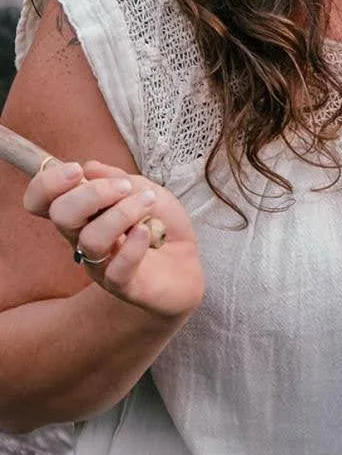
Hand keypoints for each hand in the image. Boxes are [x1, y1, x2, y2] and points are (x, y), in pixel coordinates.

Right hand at [23, 159, 204, 320]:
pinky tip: (149, 232)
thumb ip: (117, 178)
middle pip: (61, 216)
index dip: (47, 183)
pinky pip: (116, 269)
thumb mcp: (145, 189)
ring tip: (148, 204)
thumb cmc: (161, 224)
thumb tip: (90, 168)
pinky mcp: (123, 285)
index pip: (41, 201)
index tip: (76, 170)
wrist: (187, 262)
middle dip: (92, 193)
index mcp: (82, 213)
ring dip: (122, 214)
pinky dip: (134, 245)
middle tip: (124, 188)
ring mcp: (100, 264)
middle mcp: (82, 239)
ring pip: (90, 239)